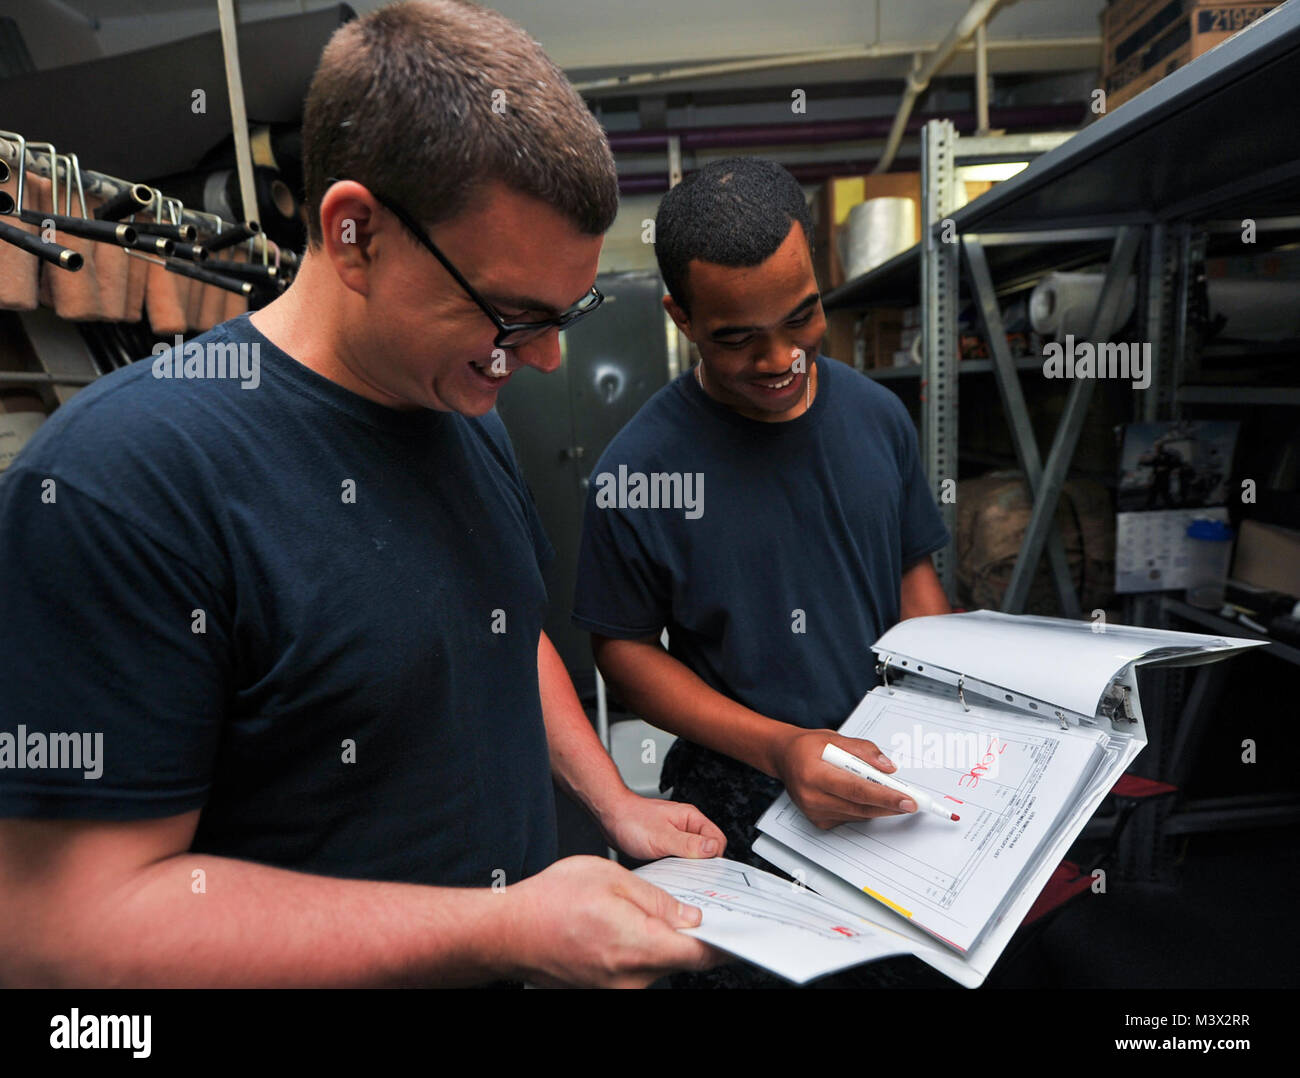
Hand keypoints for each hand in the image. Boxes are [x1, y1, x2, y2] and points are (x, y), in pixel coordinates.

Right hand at [501, 855, 723, 987]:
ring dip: (662, 939)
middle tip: (695, 907)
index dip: (725, 942)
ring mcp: (617, 989)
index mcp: (638, 948)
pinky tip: (625, 924)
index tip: (741, 932)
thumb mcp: (612, 878)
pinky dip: (641, 948)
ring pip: (658, 963)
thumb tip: (688, 915)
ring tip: (642, 909)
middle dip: (691, 934)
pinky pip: (636, 968)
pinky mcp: (605, 989)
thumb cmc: (549, 902)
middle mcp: (631, 979)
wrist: (507, 931)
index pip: (700, 954)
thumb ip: (657, 899)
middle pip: (680, 959)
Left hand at [595, 791, 726, 861]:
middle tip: (691, 877)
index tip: (706, 872)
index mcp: (691, 818)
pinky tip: (667, 872)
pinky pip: (678, 859)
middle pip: (707, 850)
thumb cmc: (631, 820)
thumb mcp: (662, 837)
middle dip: (702, 865)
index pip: (718, 840)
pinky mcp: (666, 845)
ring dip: (687, 867)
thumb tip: (713, 850)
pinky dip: (676, 868)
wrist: (609, 817)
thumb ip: (688, 845)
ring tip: (677, 874)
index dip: (715, 858)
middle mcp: (686, 826)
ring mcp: (676, 836)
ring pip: (692, 856)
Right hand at [773, 729, 914, 829]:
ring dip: (879, 807)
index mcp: (814, 774)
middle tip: (911, 802)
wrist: (784, 758)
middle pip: (860, 806)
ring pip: (858, 814)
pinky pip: (851, 817)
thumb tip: (888, 767)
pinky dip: (863, 808)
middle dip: (889, 805)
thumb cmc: (807, 747)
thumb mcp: (834, 738)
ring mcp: (814, 812)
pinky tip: (864, 796)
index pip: (856, 789)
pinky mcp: (819, 821)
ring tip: (893, 796)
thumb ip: (864, 751)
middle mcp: (812, 796)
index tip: (907, 800)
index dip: (885, 796)